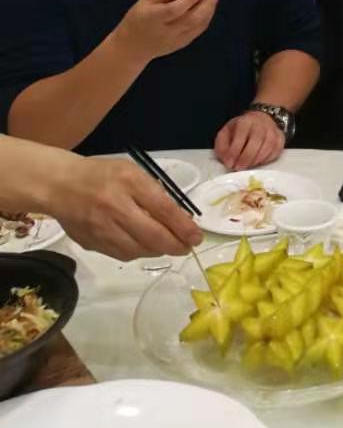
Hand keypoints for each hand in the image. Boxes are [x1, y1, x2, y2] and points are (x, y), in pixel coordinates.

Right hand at [43, 156, 201, 261]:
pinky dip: (137, 253)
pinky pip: (120, 254)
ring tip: (167, 247)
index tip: (196, 236)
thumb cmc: (101, 174)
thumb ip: (152, 192)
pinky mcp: (90, 243)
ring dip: (157, 251)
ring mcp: (100, 228)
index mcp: (128, 182)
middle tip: (187, 248)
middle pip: (151, 234)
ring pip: (137, 250)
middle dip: (174, 245)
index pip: (162, 209)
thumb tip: (177, 218)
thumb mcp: (131, 172)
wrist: (60, 185)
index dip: (182, 226)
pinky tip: (145, 248)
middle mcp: (114, 206)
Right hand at [114, 0, 222, 63]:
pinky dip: (206, 18)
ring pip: (199, 25)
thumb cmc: (137, 18)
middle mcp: (167, 31)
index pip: (176, 9)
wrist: (132, 48)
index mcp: (154, 18)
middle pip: (192, 18)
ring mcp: (176, 41)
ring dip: (210, 9)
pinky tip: (209, 7)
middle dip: (208, 2)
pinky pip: (198, 31)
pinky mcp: (182, 45)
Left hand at [214, 110, 285, 170]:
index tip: (229, 163)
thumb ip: (222, 146)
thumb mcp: (226, 133)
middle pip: (256, 141)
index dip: (234, 150)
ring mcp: (273, 131)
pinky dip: (266, 160)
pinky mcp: (280, 139)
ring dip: (256, 160)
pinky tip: (257, 162)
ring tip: (247, 166)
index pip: (241, 134)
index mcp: (246, 121)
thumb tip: (227, 160)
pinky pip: (275, 152)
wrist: (260, 119)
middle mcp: (261, 124)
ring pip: (267, 147)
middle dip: (246, 158)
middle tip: (238, 168)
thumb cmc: (240, 130)